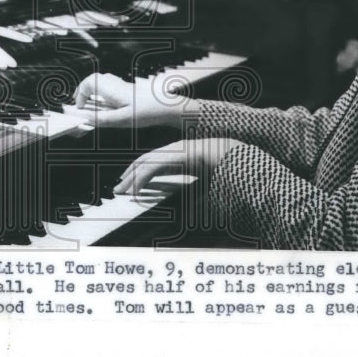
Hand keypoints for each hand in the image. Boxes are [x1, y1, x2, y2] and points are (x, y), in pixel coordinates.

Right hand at [68, 72, 188, 129]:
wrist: (168, 106)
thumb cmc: (147, 112)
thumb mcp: (122, 120)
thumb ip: (102, 119)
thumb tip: (84, 118)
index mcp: (112, 89)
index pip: (88, 83)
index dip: (80, 95)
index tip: (80, 109)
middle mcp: (116, 84)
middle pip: (93, 80)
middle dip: (83, 90)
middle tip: (80, 104)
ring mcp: (122, 85)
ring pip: (102, 81)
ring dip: (93, 90)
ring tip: (90, 103)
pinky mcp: (128, 89)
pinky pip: (110, 86)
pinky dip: (103, 92)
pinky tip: (107, 104)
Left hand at [113, 138, 244, 194]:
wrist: (238, 158)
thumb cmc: (225, 169)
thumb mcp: (206, 181)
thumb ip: (196, 191)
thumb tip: (193, 206)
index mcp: (181, 155)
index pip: (153, 162)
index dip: (139, 172)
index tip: (130, 184)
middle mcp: (175, 150)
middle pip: (145, 161)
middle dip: (130, 174)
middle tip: (119, 189)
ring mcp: (175, 151)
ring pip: (145, 163)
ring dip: (131, 177)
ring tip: (122, 191)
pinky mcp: (176, 155)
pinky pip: (154, 168)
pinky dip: (142, 179)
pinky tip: (136, 190)